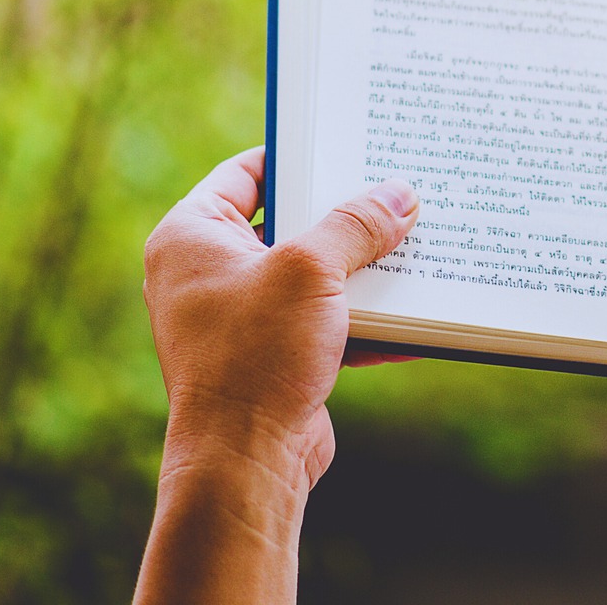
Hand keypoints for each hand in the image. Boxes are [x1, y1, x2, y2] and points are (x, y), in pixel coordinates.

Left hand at [134, 148, 417, 604]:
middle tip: (394, 191)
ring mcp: (237, 319)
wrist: (244, 462)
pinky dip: (363, 319)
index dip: (299, 156)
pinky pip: (323, 324)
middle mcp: (205, 274)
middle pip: (286, 224)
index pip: (246, 173)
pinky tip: (416, 315)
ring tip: (415, 248)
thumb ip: (357, 225)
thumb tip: (400, 194)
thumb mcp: (312, 271)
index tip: (348, 144)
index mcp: (190, 237)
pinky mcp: (269, 359)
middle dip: (344, 216)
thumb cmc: (255, 357)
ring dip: (361, 270)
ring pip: (311, 277)